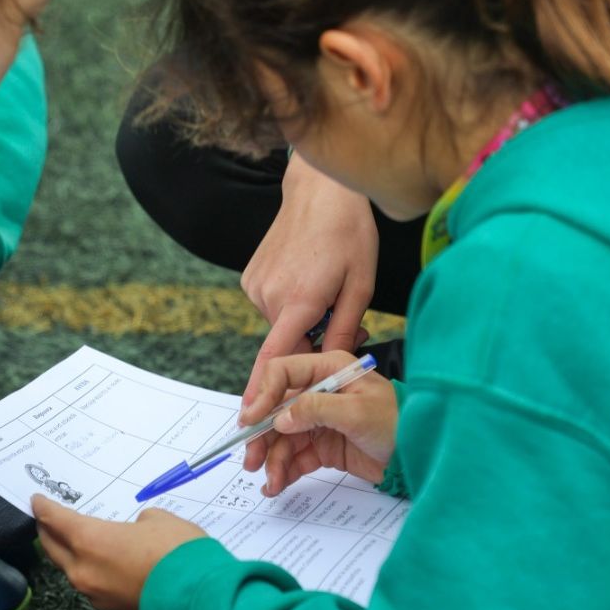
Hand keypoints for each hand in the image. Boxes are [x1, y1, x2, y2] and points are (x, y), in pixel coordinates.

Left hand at [32, 495, 208, 609]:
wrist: (199, 600)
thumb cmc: (177, 552)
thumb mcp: (158, 520)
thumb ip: (138, 522)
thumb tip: (136, 530)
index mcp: (89, 540)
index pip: (54, 520)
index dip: (43, 507)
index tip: (36, 500)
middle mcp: (83, 569)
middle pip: (52, 548)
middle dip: (47, 531)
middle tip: (46, 519)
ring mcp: (95, 593)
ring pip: (69, 568)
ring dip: (67, 553)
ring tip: (72, 539)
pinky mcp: (110, 608)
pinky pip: (89, 583)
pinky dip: (88, 569)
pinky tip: (100, 562)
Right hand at [240, 155, 379, 408]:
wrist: (318, 191)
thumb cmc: (347, 234)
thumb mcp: (359, 285)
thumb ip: (345, 331)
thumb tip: (335, 367)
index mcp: (299, 301)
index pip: (274, 359)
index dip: (263, 392)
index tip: (251, 418)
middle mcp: (269, 296)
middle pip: (287, 342)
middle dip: (311, 342)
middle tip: (343, 320)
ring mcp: (255, 286)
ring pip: (280, 324)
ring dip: (301, 321)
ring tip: (326, 289)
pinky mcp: (250, 278)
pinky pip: (271, 306)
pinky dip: (289, 304)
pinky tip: (306, 277)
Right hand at [241, 350, 397, 494]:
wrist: (422, 454)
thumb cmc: (398, 422)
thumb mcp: (358, 412)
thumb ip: (316, 408)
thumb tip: (280, 418)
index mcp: (328, 370)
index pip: (282, 373)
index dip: (262, 396)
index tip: (250, 422)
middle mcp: (319, 392)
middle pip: (276, 410)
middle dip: (261, 436)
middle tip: (251, 461)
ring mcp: (320, 420)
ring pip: (282, 438)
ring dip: (272, 460)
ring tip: (271, 482)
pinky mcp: (324, 446)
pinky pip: (295, 456)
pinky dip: (284, 470)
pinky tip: (277, 485)